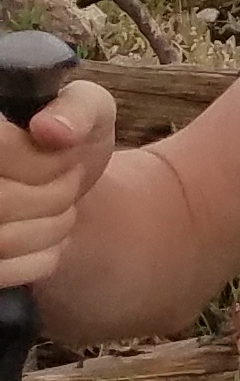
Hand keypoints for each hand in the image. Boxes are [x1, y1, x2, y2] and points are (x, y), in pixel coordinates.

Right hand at [0, 81, 116, 302]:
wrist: (67, 187)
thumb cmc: (72, 141)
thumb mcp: (89, 109)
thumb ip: (78, 108)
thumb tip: (51, 129)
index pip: (1, 151)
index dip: (43, 161)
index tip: (67, 155)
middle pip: (2, 201)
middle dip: (55, 193)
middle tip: (71, 183)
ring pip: (3, 240)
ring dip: (52, 226)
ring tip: (63, 207)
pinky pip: (4, 272)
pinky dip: (42, 258)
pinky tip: (50, 236)